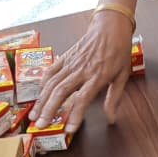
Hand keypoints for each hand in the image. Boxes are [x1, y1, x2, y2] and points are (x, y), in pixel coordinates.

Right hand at [32, 11, 133, 133]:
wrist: (111, 27)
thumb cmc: (119, 51)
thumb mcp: (123, 75)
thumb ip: (114, 97)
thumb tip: (111, 119)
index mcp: (98, 75)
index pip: (83, 98)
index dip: (75, 115)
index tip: (68, 130)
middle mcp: (82, 70)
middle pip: (61, 92)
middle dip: (49, 110)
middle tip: (41, 126)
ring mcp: (71, 62)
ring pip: (52, 83)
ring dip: (41, 100)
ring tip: (34, 116)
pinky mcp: (65, 56)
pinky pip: (50, 70)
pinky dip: (42, 83)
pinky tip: (38, 96)